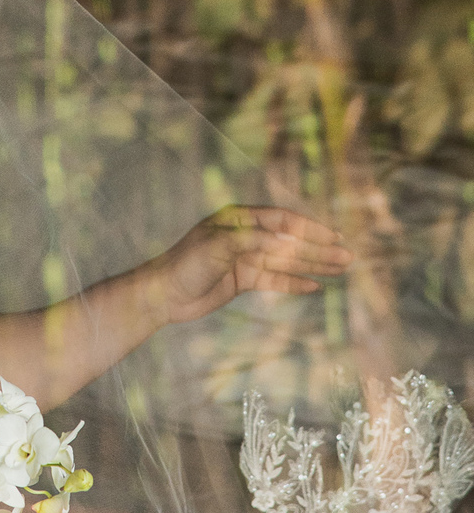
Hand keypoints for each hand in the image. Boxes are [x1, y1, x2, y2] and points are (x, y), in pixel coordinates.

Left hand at [158, 205, 350, 325]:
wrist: (163, 293)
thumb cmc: (186, 263)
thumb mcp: (219, 247)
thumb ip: (254, 242)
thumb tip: (289, 242)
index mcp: (239, 220)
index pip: (283, 220)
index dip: (309, 228)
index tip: (334, 236)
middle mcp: (246, 236)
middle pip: (290, 241)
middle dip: (319, 249)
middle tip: (348, 257)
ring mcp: (246, 258)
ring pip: (287, 261)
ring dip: (314, 265)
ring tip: (341, 269)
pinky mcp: (243, 279)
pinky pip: (275, 280)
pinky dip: (295, 283)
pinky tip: (316, 286)